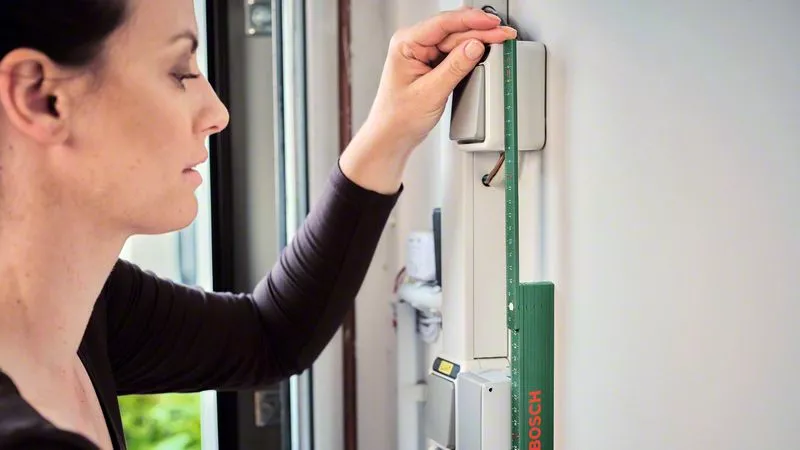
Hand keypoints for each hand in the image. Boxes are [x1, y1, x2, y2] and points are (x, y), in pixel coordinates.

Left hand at [365, 7, 516, 153]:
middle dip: (480, 31)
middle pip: (453, 30)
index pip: (443, 23)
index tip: (492, 22)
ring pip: (456, 41)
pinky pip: (454, 53)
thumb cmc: (398, 117)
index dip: (471, 20)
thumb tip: (475, 46)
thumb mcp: (431, 92)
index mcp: (406, 43)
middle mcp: (413, 44)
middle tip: (504, 34)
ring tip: (500, 40)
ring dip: (478, 40)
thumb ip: (454, 67)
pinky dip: (470, 52)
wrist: (392, 136)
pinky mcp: (431, 65)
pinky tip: (484, 50)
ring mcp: (423, 54)